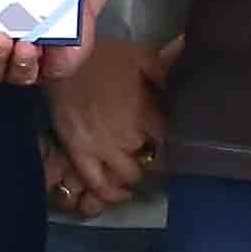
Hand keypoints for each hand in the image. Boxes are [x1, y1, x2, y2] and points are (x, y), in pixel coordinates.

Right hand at [43, 36, 167, 208]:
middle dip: (156, 157)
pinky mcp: (78, 154)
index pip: (170, 142)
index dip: (175, 144)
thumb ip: (167, 74)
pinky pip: (98, 184)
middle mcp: (126, 137)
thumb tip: (188, 80)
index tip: (177, 142)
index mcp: (145, 114)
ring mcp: (101, 149)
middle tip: (154, 151)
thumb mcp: (141, 57)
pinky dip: (111, 193)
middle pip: (152, 161)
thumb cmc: (103, 58)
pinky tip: (121, 193)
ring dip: (136, 174)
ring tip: (138, 167)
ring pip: (129, 177)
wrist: (62, 62)